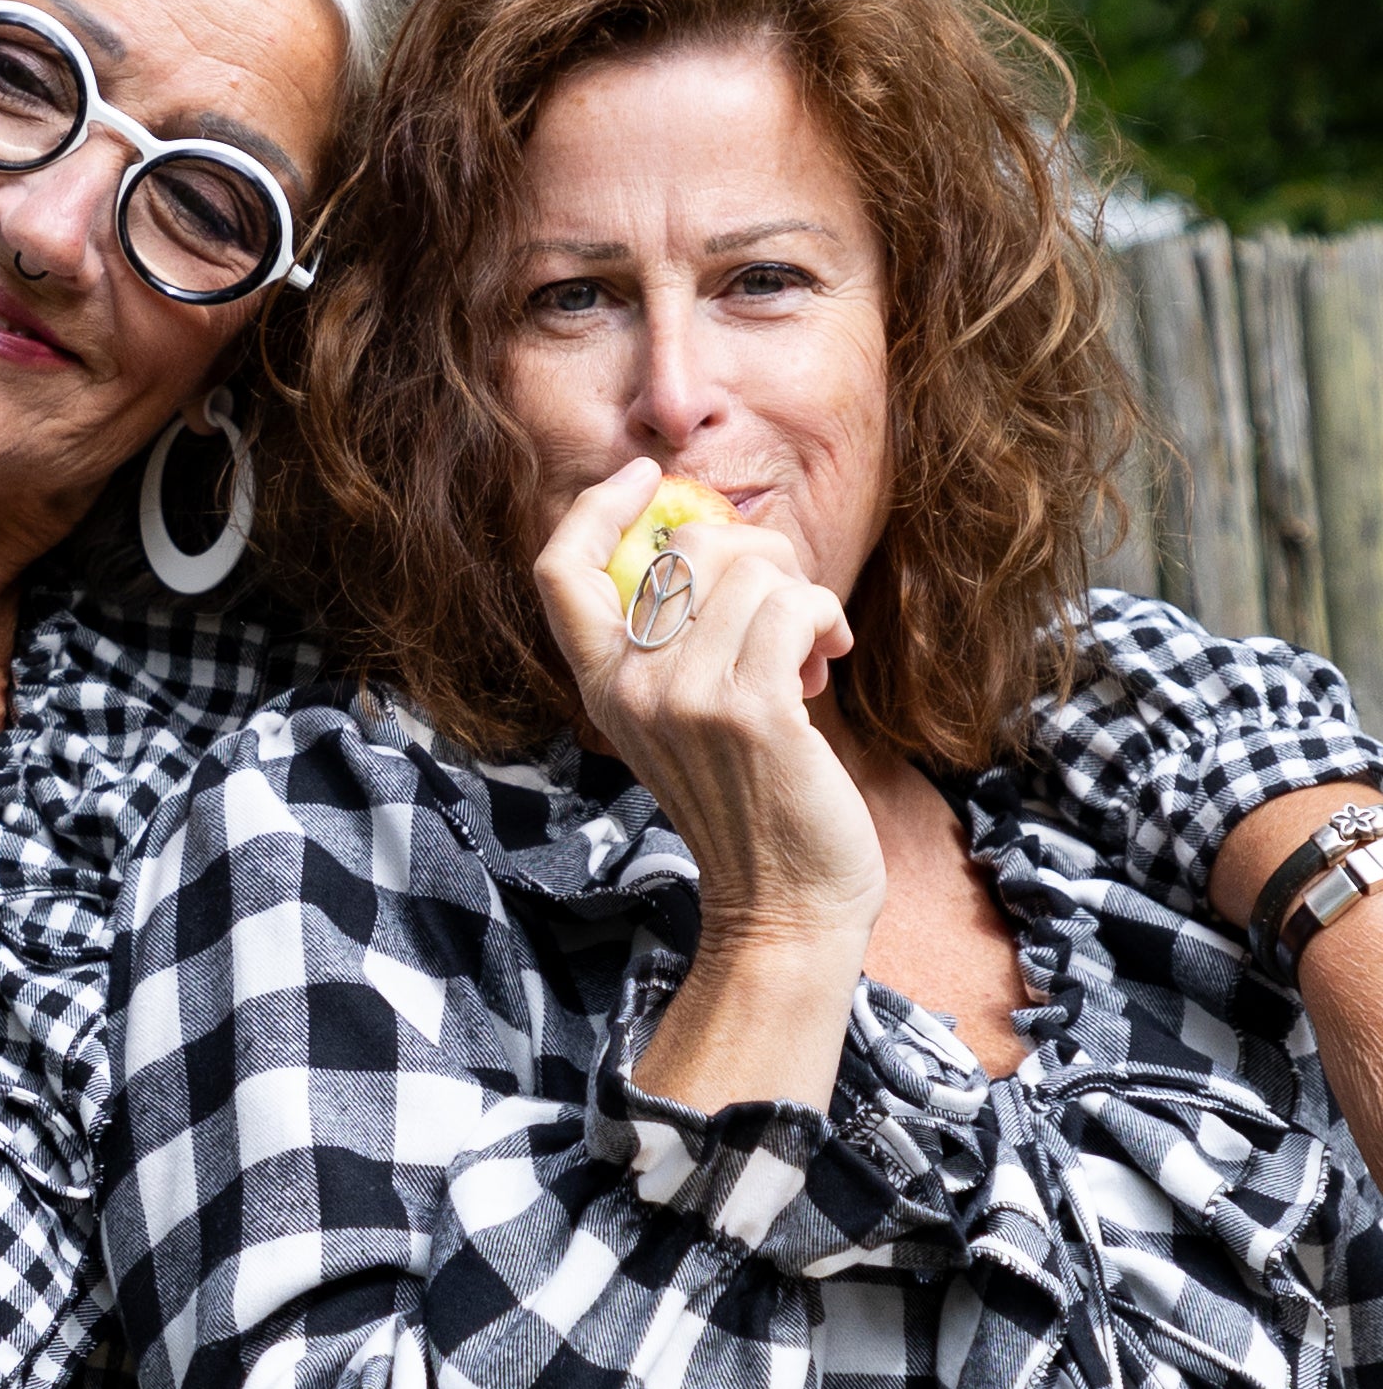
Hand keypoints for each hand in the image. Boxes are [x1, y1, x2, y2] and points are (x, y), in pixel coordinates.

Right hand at [535, 458, 884, 966]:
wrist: (785, 906)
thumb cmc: (752, 805)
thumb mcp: (681, 720)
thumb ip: (677, 642)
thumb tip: (720, 540)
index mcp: (600, 686)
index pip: (558, 569)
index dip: (599, 508)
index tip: (650, 482)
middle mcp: (628, 687)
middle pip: (686, 547)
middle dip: (758, 556)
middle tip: (787, 610)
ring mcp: (683, 697)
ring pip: (752, 570)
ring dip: (802, 596)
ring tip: (810, 653)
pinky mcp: (748, 709)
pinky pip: (794, 606)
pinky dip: (825, 619)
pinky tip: (828, 660)